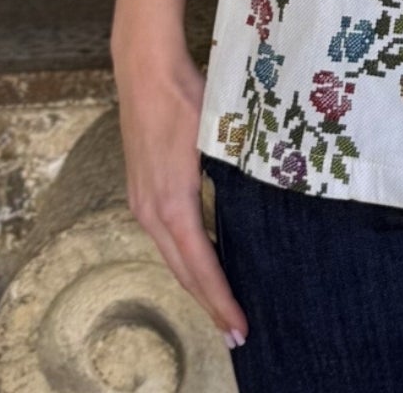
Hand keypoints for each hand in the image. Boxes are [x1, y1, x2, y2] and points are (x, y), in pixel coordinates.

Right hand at [113, 42, 248, 350]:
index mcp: (172, 204)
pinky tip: (202, 261)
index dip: (221, 299)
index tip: (240, 327)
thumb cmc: (186, 96)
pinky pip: (165, 236)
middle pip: (183, 271)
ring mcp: (141, 201)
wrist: (145, 69)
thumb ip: (234, 175)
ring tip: (222, 307)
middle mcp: (149, 211)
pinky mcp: (140, 189)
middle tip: (236, 333)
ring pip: (171, 256)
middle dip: (210, 304)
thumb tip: (262, 202)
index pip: (201, 265)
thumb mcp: (220, 136)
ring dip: (196, 283)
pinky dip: (185, 257)